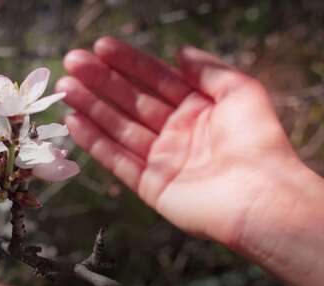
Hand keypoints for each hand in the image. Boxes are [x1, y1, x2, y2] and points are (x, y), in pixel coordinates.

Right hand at [58, 36, 323, 285]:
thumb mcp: (240, 91)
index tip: (100, 46)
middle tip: (72, 61)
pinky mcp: (150, 185)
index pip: (154, 79)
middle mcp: (175, 132)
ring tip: (65, 87)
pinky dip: (94, 142)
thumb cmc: (257, 141)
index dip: (128, 62)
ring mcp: (160, 159)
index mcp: (196, 109)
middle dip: (100, 81)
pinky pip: (117, 160)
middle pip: (130, 101)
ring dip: (90, 107)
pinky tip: (74, 121)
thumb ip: (209, 69)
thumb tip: (180, 52)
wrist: (262, 196)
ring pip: (118, 127)